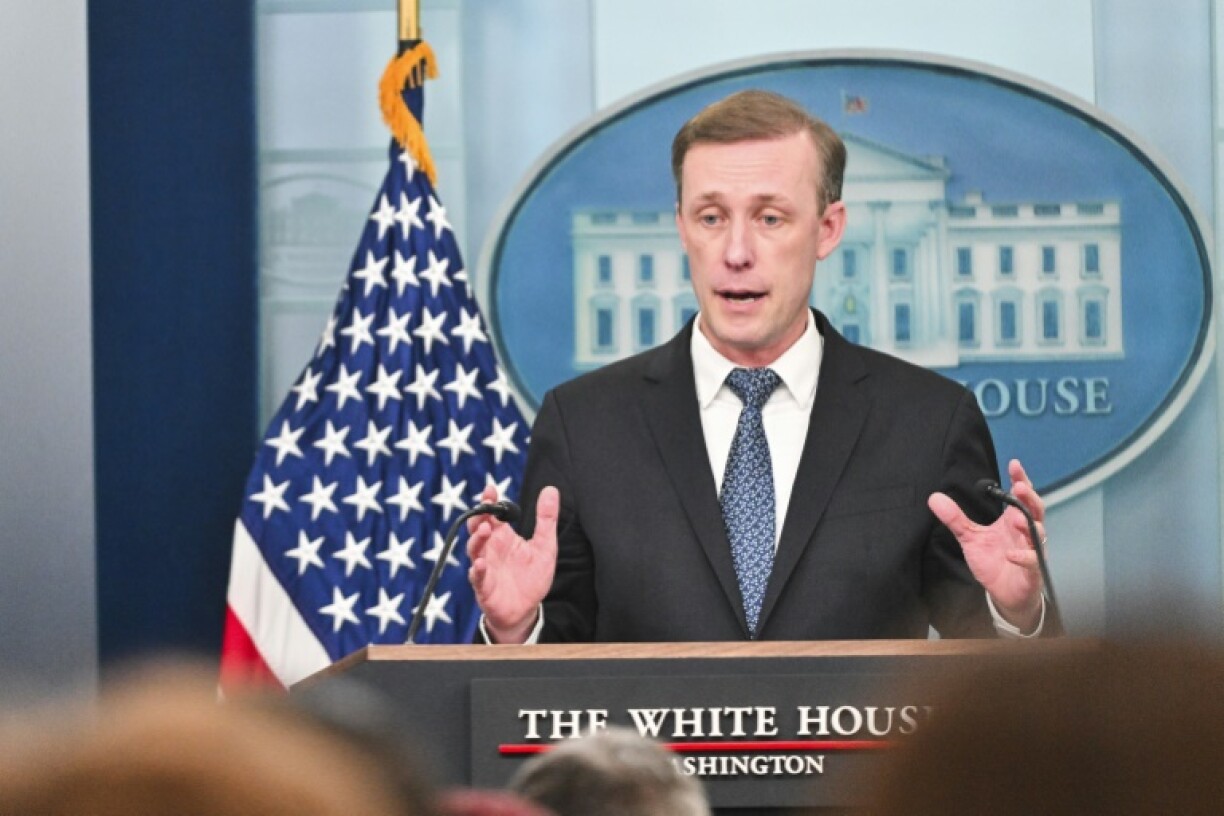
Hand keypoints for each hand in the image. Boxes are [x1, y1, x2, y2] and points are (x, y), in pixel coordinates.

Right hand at [467, 485, 558, 642]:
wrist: (526, 609)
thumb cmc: (532, 576)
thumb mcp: (545, 545)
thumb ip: (546, 519)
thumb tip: (551, 489)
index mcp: (503, 537)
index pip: (493, 514)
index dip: (489, 501)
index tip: (491, 489)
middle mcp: (491, 549)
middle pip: (478, 528)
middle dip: (478, 516)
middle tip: (485, 506)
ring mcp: (485, 567)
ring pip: (474, 549)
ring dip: (476, 539)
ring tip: (485, 529)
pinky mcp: (484, 587)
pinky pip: (477, 577)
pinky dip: (477, 570)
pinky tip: (481, 564)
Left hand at [927, 459, 1044, 630]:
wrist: (1003, 593)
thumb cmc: (992, 561)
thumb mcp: (970, 537)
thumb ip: (955, 518)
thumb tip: (934, 497)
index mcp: (1012, 521)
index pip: (1020, 497)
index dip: (1020, 480)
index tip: (1014, 464)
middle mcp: (1025, 532)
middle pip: (1035, 509)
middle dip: (1029, 497)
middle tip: (1020, 487)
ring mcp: (1031, 550)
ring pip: (1038, 533)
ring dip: (1029, 525)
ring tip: (1016, 518)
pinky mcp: (1032, 570)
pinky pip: (1032, 561)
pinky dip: (1024, 557)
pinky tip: (1011, 555)